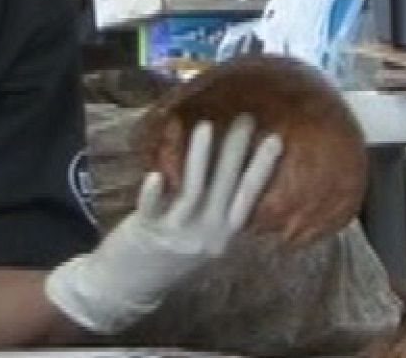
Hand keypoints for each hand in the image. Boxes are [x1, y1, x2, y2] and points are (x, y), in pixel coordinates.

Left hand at [43, 114, 282, 333]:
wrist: (131, 288)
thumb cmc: (169, 255)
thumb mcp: (203, 238)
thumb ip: (216, 210)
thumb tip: (229, 166)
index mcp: (223, 234)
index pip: (248, 197)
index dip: (261, 168)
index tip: (275, 138)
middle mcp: (206, 234)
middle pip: (225, 187)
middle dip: (236, 151)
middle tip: (245, 118)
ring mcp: (178, 233)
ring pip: (193, 191)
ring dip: (199, 158)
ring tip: (205, 126)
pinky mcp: (147, 232)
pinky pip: (152, 210)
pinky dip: (153, 193)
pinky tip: (154, 174)